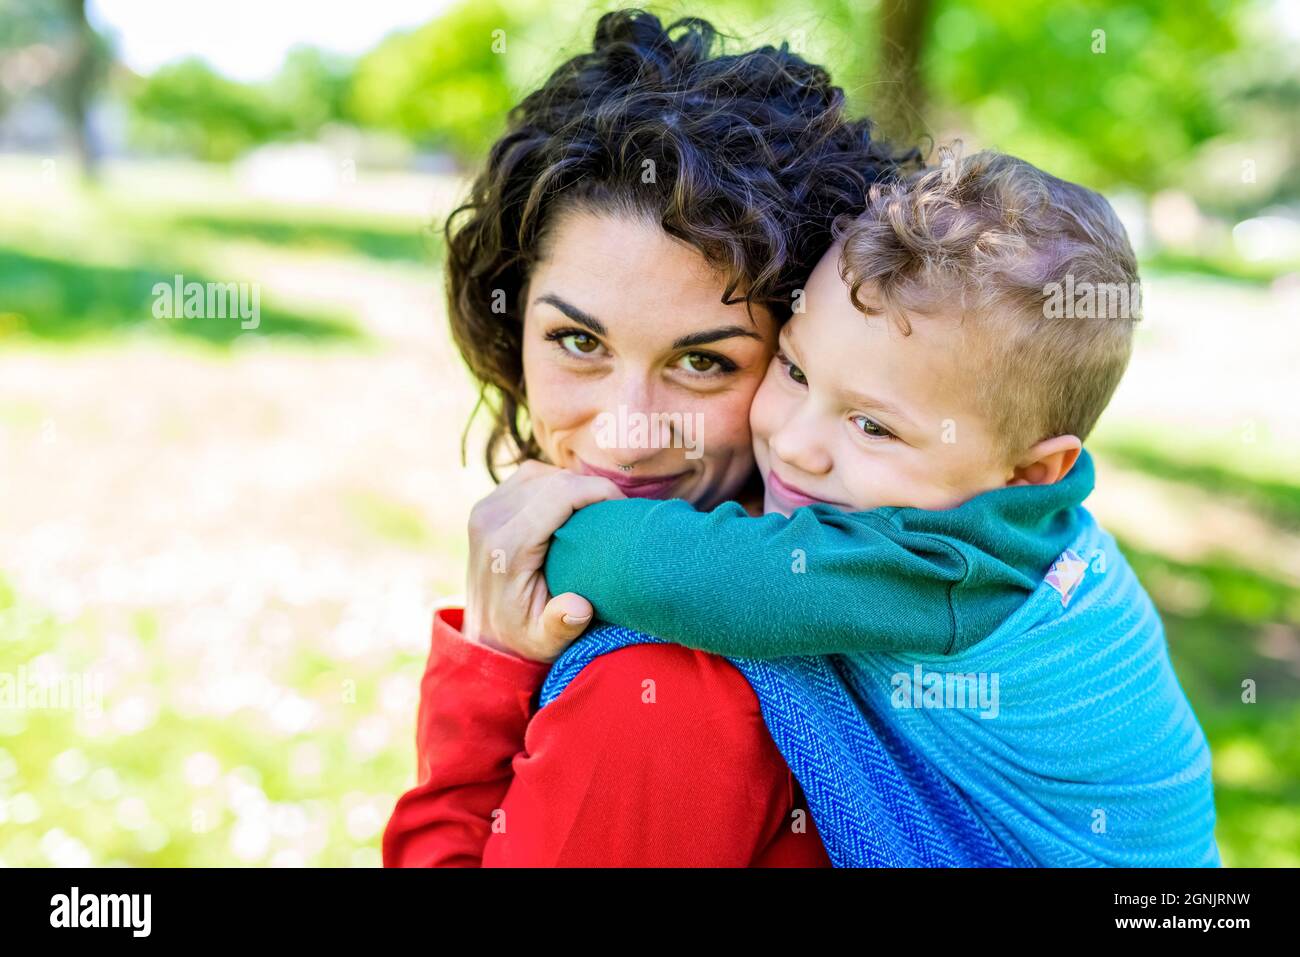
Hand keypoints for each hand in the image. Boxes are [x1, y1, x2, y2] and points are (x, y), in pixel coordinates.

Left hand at [462, 460, 624, 662]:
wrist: (484, 636)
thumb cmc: (523, 639)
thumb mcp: (545, 642)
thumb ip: (561, 625)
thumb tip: (578, 606)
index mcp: (507, 546)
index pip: (561, 494)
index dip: (599, 491)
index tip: (625, 510)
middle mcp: (491, 520)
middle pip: (554, 479)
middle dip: (591, 488)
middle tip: (617, 513)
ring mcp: (485, 509)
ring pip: (541, 473)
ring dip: (572, 485)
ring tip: (596, 510)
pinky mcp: (487, 505)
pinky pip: (528, 478)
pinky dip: (554, 484)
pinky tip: (570, 507)